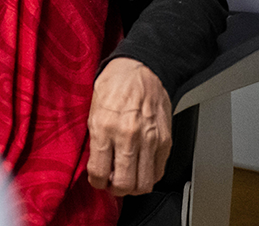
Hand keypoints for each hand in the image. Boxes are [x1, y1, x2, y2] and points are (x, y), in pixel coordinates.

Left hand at [87, 57, 172, 195]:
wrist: (141, 69)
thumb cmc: (115, 86)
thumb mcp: (93, 111)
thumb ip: (95, 140)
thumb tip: (97, 165)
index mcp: (104, 127)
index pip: (98, 172)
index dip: (96, 182)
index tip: (97, 179)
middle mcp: (128, 136)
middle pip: (124, 184)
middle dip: (115, 189)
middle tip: (112, 182)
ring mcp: (149, 139)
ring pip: (144, 183)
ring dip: (133, 186)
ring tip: (127, 177)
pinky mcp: (165, 140)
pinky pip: (158, 171)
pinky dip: (149, 175)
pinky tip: (141, 167)